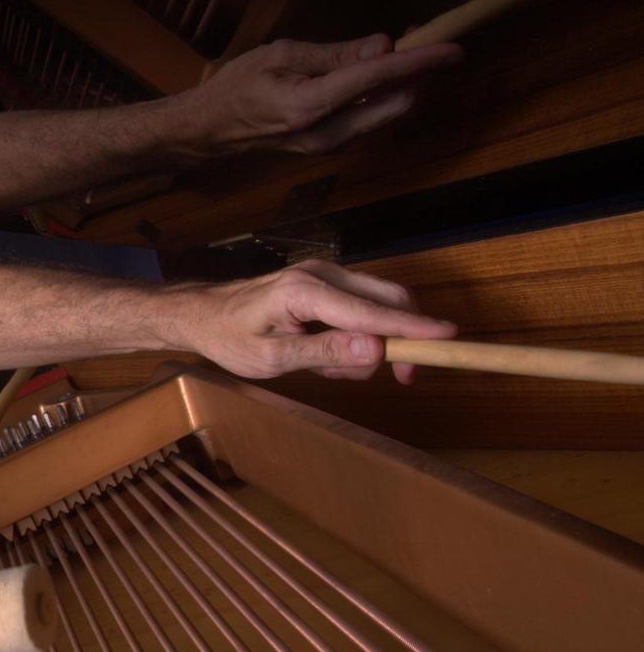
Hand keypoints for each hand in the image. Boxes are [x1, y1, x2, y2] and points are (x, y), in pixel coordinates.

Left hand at [171, 259, 457, 381]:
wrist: (202, 315)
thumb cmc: (230, 338)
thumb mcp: (272, 358)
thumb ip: (324, 353)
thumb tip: (375, 349)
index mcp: (304, 291)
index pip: (370, 312)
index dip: (412, 327)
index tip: (449, 337)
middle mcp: (321, 274)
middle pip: (387, 298)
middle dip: (401, 338)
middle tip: (399, 377)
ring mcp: (325, 274)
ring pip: (377, 305)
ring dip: (369, 342)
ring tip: (325, 366)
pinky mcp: (325, 282)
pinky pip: (360, 307)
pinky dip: (355, 335)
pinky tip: (323, 354)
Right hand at [179, 34, 463, 155]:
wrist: (210, 130)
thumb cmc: (237, 86)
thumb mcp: (281, 55)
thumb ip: (334, 54)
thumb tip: (382, 46)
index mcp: (311, 106)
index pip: (379, 79)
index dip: (420, 62)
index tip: (454, 48)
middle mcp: (328, 134)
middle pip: (395, 105)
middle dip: (421, 76)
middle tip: (431, 44)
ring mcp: (330, 146)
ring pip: (386, 116)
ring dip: (405, 88)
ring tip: (410, 57)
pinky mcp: (329, 148)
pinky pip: (370, 121)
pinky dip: (385, 98)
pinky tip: (383, 78)